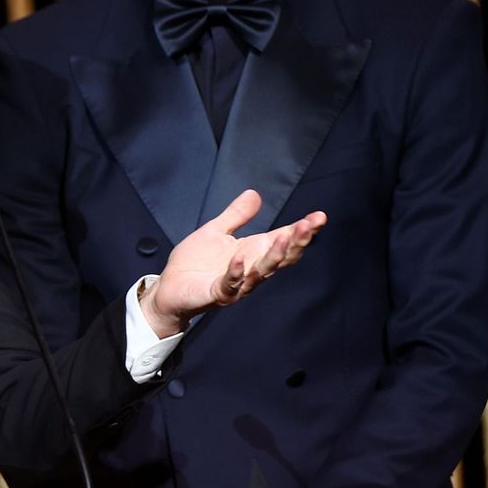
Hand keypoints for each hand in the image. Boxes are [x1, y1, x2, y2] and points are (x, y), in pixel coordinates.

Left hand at [143, 189, 325, 334]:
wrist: (169, 289)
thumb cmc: (194, 263)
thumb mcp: (215, 232)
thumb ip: (236, 215)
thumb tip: (254, 193)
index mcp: (252, 253)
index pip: (282, 240)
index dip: (300, 230)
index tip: (319, 216)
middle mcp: (250, 269)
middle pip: (280, 257)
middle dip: (296, 241)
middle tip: (310, 225)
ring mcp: (236, 284)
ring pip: (262, 271)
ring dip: (275, 255)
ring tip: (286, 236)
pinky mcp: (217, 293)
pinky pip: (230, 283)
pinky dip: (236, 271)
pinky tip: (240, 257)